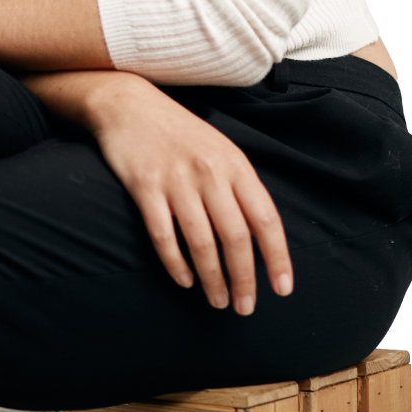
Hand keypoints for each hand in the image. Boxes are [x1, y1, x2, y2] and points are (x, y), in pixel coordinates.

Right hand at [88, 74, 293, 314]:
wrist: (129, 104)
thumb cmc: (179, 132)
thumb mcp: (219, 149)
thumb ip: (239, 186)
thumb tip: (260, 235)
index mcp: (234, 163)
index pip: (265, 218)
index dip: (277, 257)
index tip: (282, 288)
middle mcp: (209, 172)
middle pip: (235, 237)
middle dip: (244, 280)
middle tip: (245, 307)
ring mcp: (176, 180)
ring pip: (201, 243)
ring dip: (213, 280)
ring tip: (217, 301)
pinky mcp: (145, 187)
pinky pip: (164, 237)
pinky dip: (176, 265)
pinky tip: (184, 281)